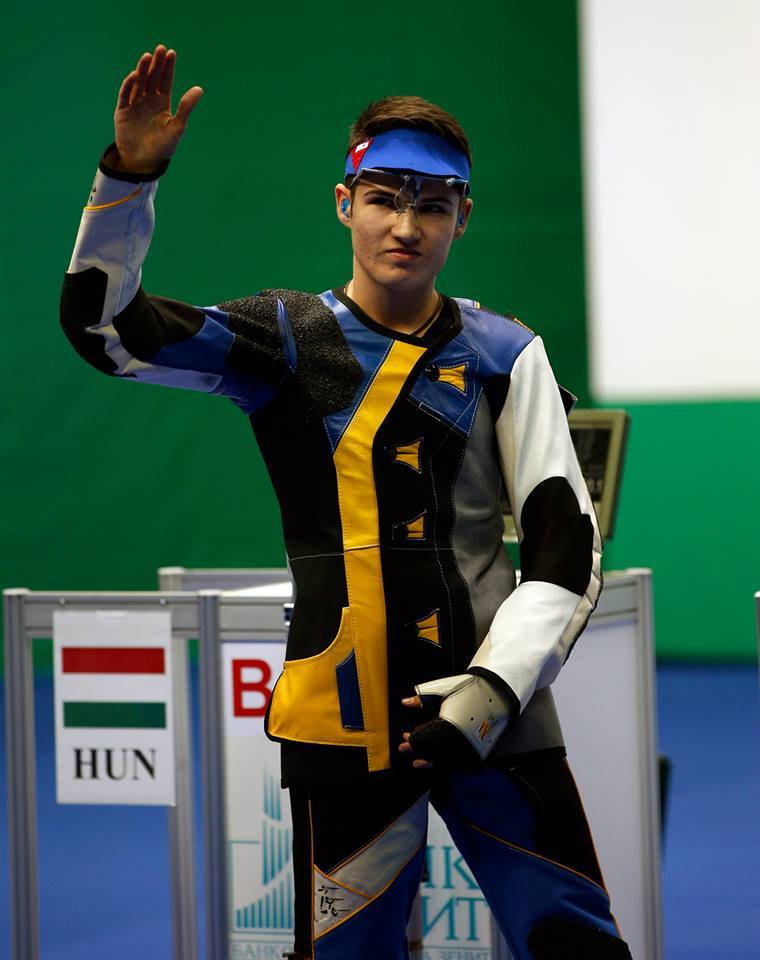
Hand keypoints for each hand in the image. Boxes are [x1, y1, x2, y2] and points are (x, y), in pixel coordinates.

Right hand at [112, 45, 202, 173]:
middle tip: (160, 49)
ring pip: (139, 82)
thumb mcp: (177, 127)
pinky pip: (125, 94)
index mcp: (162, 102)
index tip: (171, 53)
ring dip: (143, 69)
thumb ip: (186, 107)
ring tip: (148, 57)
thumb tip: (199, 89)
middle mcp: (148, 100)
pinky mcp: (122, 110)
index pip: (165, 81)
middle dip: (156, 64)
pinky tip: (136, 75)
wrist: (143, 162)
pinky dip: (130, 85)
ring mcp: (134, 103)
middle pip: (152, 77)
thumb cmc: (162, 147)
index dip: (168, 67)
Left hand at [398, 674, 514, 770]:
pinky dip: (446, 762)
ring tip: (419, 761)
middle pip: (432, 751)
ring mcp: (469, 747)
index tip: (404, 740)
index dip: (412, 741)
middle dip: (418, 750)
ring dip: (430, 760)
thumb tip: (405, 703)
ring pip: (445, 760)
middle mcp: (458, 739)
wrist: (497, 692)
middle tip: (406, 748)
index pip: (424, 739)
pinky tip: (439, 761)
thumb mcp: (442, 689)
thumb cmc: (470, 689)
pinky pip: (458, 762)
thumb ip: (422, 698)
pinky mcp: (478, 751)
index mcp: (447, 725)